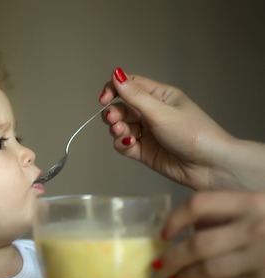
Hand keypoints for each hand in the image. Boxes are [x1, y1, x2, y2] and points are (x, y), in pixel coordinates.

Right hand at [99, 68, 241, 189]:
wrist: (209, 166)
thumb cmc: (194, 134)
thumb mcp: (161, 112)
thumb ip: (135, 96)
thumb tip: (116, 74)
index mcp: (160, 97)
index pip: (129, 86)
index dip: (114, 90)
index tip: (104, 99)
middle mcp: (152, 113)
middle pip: (121, 107)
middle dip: (113, 113)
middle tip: (114, 120)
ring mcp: (148, 132)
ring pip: (120, 126)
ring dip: (117, 129)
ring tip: (123, 133)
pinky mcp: (144, 151)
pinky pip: (124, 144)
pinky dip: (122, 144)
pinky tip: (129, 144)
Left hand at [155, 191, 264, 277]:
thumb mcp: (262, 206)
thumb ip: (233, 211)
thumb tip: (192, 226)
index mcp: (254, 202)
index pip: (199, 204)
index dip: (176, 218)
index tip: (164, 231)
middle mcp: (256, 228)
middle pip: (199, 243)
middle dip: (173, 256)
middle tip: (158, 263)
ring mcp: (262, 257)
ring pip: (209, 269)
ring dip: (184, 276)